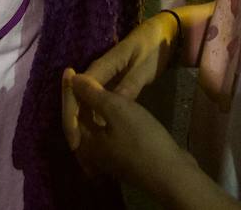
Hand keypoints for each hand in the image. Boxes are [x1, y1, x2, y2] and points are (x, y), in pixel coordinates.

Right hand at [62, 14, 178, 151]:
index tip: (74, 139)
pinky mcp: (109, 83)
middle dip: (74, 124)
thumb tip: (111, 106)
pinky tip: (97, 136)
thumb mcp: (144, 68)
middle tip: (76, 150)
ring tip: (83, 149)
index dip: (72, 115)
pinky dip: (93, 118)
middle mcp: (97, 71)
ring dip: (82, 123)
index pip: (79, 91)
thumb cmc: (153, 48)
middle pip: (77, 99)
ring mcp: (102, 77)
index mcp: (102, 65)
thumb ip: (129, 86)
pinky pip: (95, 102)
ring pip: (84, 102)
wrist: (161, 34)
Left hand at [66, 70, 189, 189]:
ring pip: (94, 129)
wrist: (171, 173)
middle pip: (79, 122)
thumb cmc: (142, 139)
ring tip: (97, 89)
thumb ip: (92, 94)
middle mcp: (92, 154)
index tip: (70, 69)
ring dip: (93, 109)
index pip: (69, 114)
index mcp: (85, 144)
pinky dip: (105, 119)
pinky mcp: (124, 159)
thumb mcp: (117, 109)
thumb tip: (72, 80)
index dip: (69, 90)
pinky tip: (115, 111)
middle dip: (79, 100)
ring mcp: (109, 160)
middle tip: (82, 78)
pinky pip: (107, 135)